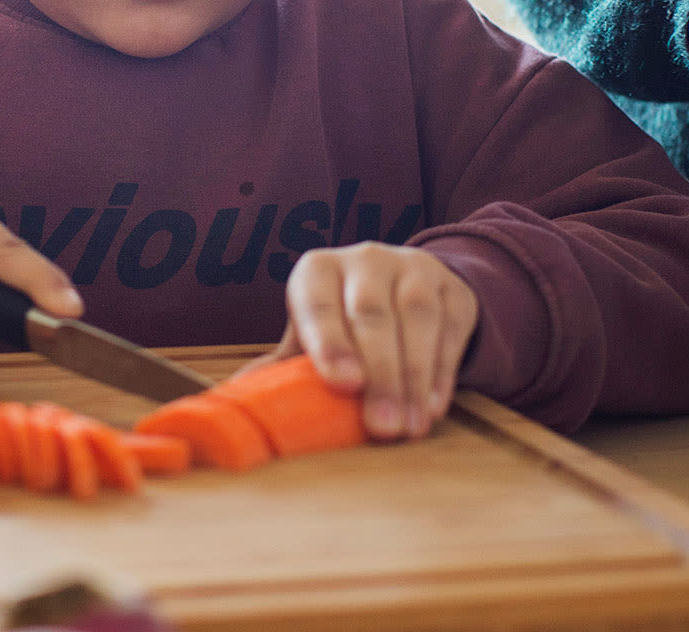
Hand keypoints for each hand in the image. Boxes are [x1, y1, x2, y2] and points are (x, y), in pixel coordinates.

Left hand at [252, 243, 478, 441]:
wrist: (405, 284)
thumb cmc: (342, 318)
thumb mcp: (309, 333)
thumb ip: (281, 365)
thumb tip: (236, 400)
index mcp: (317, 271)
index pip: (319, 303)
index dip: (329, 342)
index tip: (342, 384)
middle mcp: (364, 261)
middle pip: (371, 316)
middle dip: (379, 376)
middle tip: (381, 427)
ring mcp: (413, 269)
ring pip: (415, 320)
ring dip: (413, 379)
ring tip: (408, 427)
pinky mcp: (452, 288)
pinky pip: (449, 329)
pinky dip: (442, 372)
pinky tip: (432, 407)